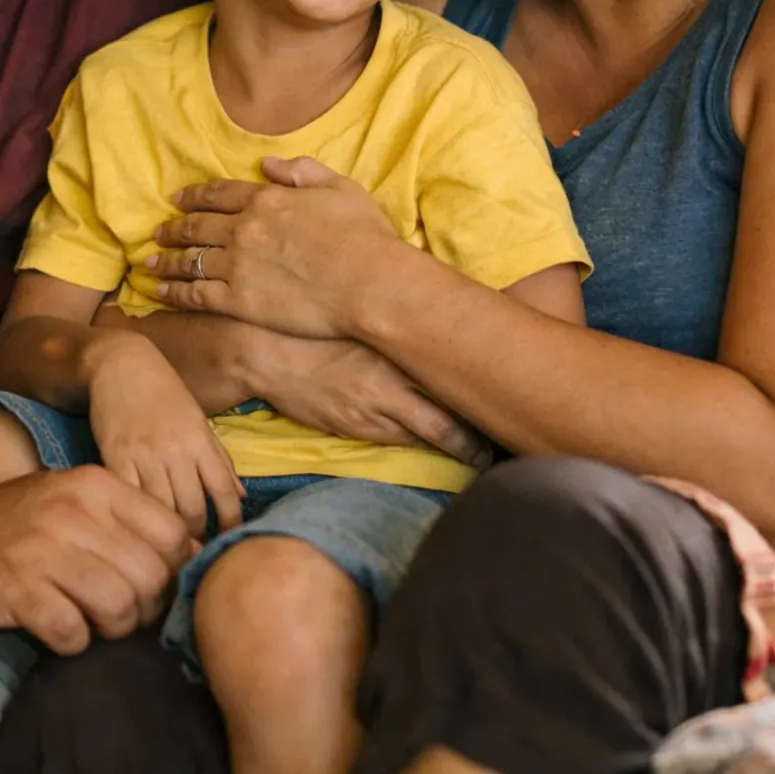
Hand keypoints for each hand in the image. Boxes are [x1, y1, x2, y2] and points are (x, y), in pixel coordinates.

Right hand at [0, 465, 190, 654]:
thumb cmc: (7, 525)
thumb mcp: (69, 502)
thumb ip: (124, 521)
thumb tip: (191, 553)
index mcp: (96, 486)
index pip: (174, 535)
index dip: (174, 572)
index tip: (151, 590)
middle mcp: (75, 510)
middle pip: (152, 577)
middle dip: (144, 610)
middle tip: (119, 616)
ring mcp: (43, 549)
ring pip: (120, 607)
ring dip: (110, 630)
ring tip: (87, 623)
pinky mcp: (14, 588)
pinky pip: (72, 632)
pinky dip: (71, 643)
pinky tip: (54, 630)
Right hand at [86, 332, 243, 536]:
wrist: (121, 363)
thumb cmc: (163, 392)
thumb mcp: (198, 420)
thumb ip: (219, 459)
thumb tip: (240, 496)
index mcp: (200, 439)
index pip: (223, 492)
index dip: (229, 523)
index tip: (227, 542)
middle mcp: (176, 449)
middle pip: (191, 510)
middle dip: (195, 536)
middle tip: (191, 550)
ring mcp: (144, 454)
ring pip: (161, 510)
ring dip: (165, 533)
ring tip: (166, 547)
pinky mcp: (114, 457)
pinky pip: (129, 498)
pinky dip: (135, 518)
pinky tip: (137, 530)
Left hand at [148, 157, 400, 337]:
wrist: (371, 286)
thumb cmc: (366, 237)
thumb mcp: (341, 187)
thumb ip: (302, 171)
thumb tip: (267, 163)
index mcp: (267, 199)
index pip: (219, 193)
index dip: (195, 195)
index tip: (178, 199)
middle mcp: (245, 228)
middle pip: (197, 225)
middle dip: (174, 228)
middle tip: (159, 231)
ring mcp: (239, 265)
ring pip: (190, 260)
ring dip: (167, 259)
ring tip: (150, 262)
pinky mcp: (239, 301)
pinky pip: (196, 294)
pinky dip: (174, 292)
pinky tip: (160, 292)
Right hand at [254, 333, 491, 468]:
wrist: (266, 349)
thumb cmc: (317, 325)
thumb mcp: (364, 317)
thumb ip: (401, 327)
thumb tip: (437, 326)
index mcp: (398, 346)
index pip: (454, 373)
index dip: (483, 392)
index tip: (507, 397)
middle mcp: (393, 380)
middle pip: (451, 416)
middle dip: (480, 437)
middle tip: (504, 444)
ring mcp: (375, 408)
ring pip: (431, 434)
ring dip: (459, 446)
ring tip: (484, 456)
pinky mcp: (356, 426)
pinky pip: (399, 443)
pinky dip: (423, 448)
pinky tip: (439, 452)